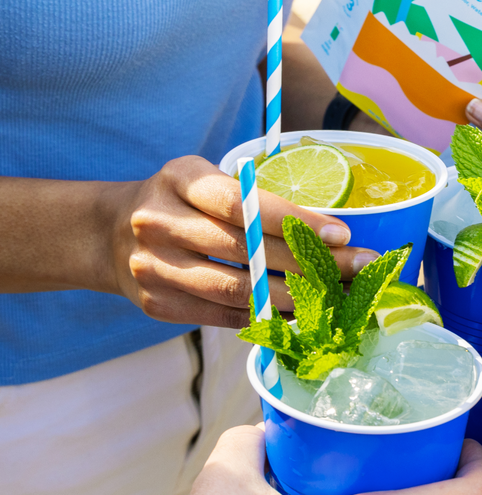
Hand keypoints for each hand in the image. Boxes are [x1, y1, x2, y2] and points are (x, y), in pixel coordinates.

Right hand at [108, 156, 378, 328]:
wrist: (109, 235)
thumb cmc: (182, 203)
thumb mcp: (205, 180)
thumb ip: (253, 198)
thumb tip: (330, 234)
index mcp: (179, 178)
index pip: (243, 202)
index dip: (294, 221)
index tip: (341, 234)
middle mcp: (159, 221)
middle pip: (246, 250)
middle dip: (311, 263)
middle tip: (359, 268)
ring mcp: (153, 267)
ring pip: (238, 290)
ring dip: (296, 297)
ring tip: (338, 296)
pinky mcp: (157, 304)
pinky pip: (225, 315)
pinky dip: (267, 316)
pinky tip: (302, 313)